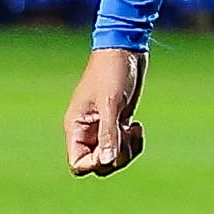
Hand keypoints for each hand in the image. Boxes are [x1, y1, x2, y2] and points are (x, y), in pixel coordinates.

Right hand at [66, 47, 147, 175]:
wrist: (125, 49)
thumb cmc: (112, 71)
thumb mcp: (111, 103)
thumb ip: (109, 134)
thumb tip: (107, 162)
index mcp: (76, 127)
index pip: (78, 163)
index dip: (95, 164)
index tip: (112, 148)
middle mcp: (87, 131)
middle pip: (98, 164)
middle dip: (116, 157)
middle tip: (127, 135)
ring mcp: (103, 127)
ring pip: (113, 157)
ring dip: (127, 150)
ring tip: (135, 130)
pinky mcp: (118, 121)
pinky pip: (123, 145)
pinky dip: (133, 142)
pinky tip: (137, 126)